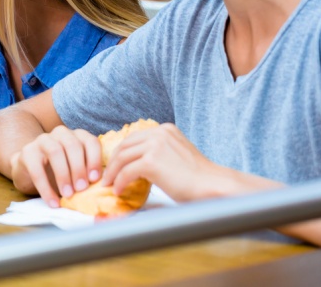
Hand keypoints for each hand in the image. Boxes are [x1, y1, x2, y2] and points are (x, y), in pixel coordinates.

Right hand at [10, 126, 102, 207]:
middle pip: (72, 145)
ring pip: (55, 152)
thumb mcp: (76, 170)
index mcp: (77, 136)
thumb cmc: (60, 171)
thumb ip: (88, 174)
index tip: (95, 179)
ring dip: (63, 175)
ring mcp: (42, 140)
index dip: (94, 159)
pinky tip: (53, 202)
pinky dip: (46, 188)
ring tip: (68, 195)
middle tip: (81, 189)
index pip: (90, 142)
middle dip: (78, 168)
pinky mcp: (27, 152)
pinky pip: (37, 169)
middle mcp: (60, 134)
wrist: (30, 169)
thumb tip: (103, 191)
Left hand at [101, 122, 228, 202]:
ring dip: (113, 172)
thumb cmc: (198, 178)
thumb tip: (138, 163)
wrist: (213, 186)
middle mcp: (159, 133)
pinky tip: (119, 190)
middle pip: (125, 145)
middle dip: (113, 161)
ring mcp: (155, 146)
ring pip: (122, 158)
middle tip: (107, 175)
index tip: (115, 164)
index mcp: (165, 129)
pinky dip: (120, 182)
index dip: (122, 152)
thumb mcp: (177, 154)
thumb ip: (160, 152)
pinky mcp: (151, 162)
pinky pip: (126, 172)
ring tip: (109, 184)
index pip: (135, 138)